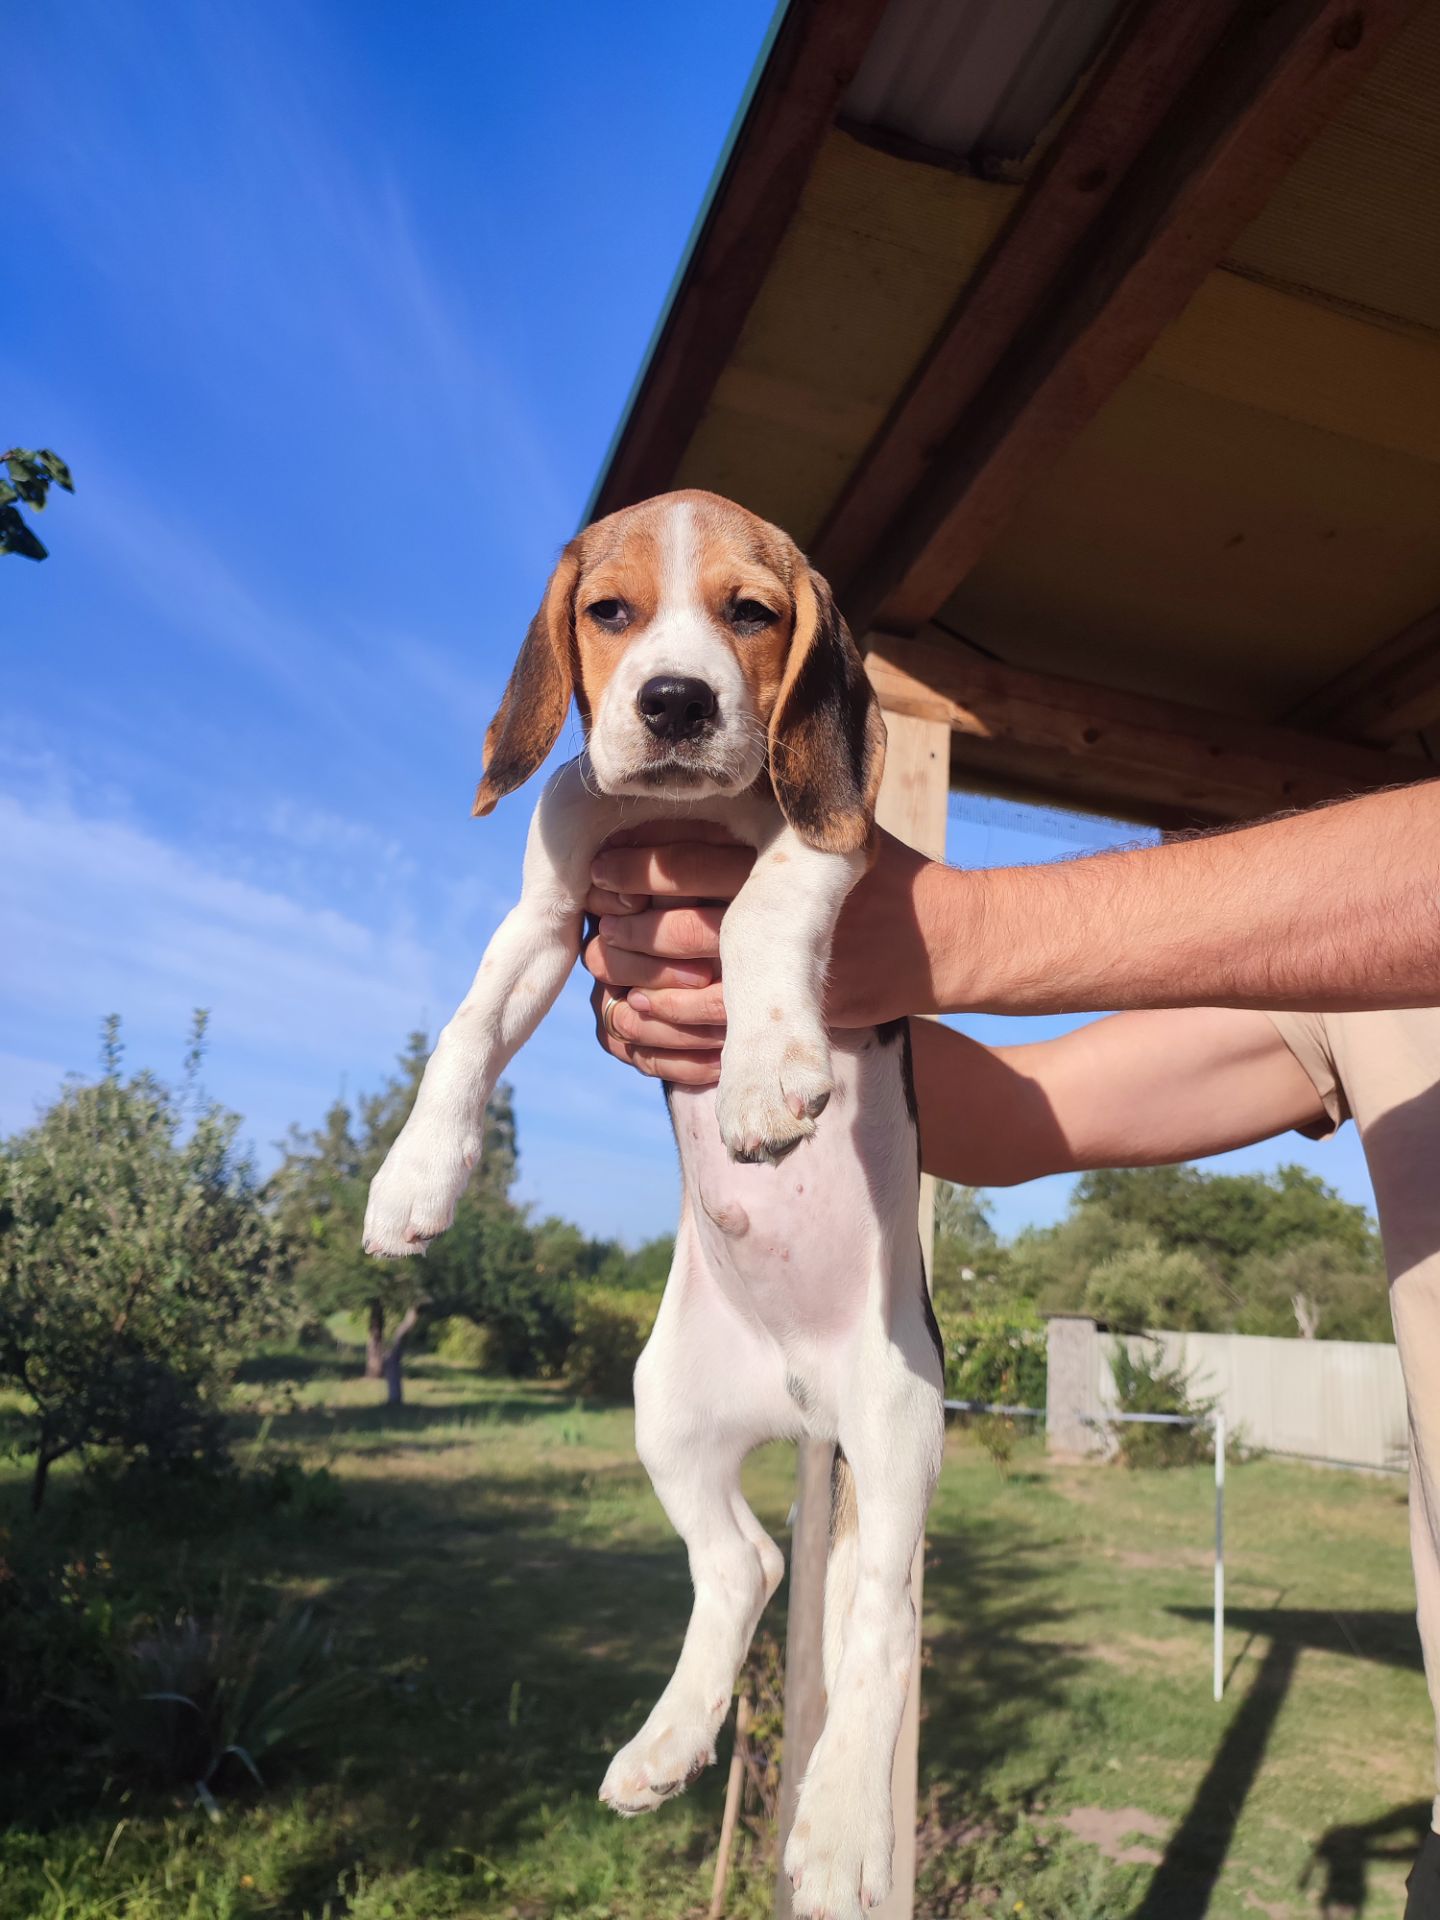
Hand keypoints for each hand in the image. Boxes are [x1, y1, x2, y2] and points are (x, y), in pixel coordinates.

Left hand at [584, 822, 949, 1080]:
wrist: (944, 935)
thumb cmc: (870, 871)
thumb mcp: (820, 826)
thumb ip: (759, 815)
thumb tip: (663, 802)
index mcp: (782, 852)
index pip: (688, 856)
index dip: (632, 867)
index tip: (595, 871)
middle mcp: (786, 908)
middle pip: (680, 927)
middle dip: (626, 933)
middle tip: (593, 932)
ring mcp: (797, 965)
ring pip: (695, 986)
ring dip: (641, 987)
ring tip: (608, 978)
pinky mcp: (806, 1010)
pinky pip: (722, 1032)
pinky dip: (674, 1030)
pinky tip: (642, 1019)